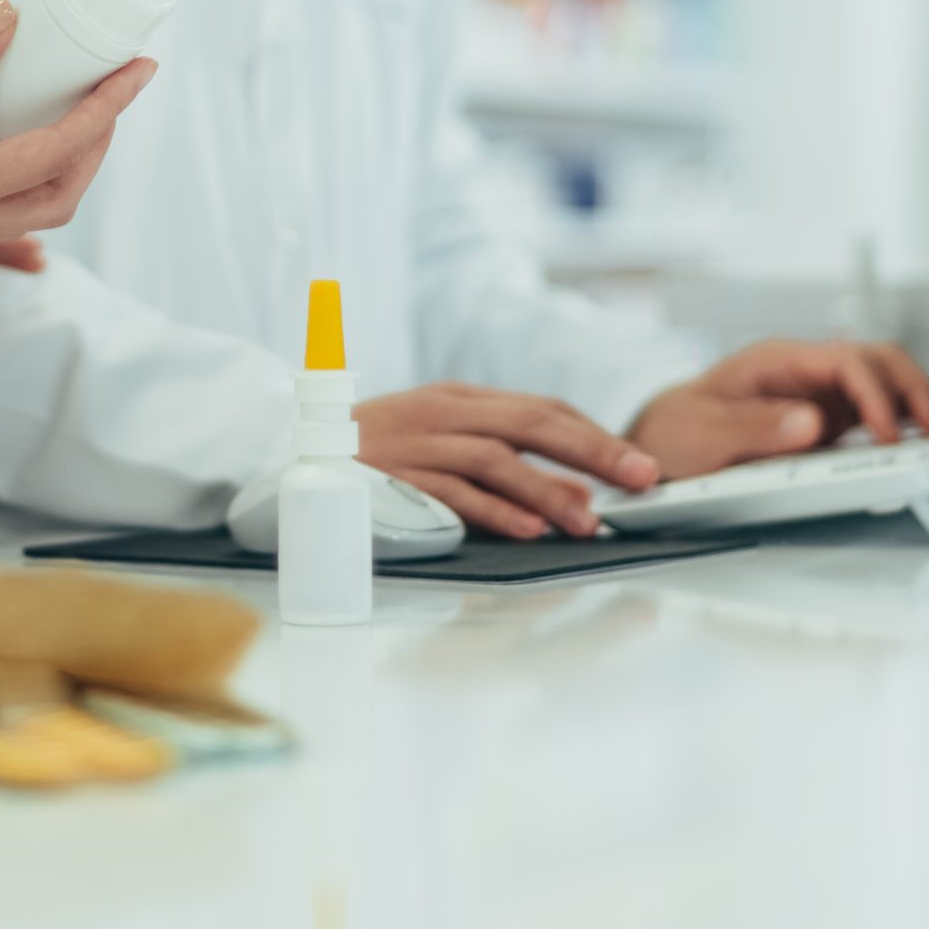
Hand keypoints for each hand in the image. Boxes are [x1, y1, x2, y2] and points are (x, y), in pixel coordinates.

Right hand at [0, 0, 152, 257]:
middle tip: (112, 88)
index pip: (58, 152)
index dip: (108, 110)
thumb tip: (11, 15)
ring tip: (68, 101)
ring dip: (61, 160)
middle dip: (98, 142)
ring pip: (26, 207)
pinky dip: (14, 169)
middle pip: (60, 196)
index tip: (140, 71)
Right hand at [355, 383, 661, 540]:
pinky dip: (494, 509)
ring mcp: (418, 442)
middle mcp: (444, 412)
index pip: (541, 409)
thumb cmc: (372, 454)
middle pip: (532, 422)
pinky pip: (452, 491)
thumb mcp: (441, 444)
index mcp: (460, 399)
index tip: (636, 465)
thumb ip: (504, 464)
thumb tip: (576, 496)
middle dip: (594, 451)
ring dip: (549, 489)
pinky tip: (528, 529)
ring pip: (497, 457)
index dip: (593, 435)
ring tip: (589, 521)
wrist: (286, 448)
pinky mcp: (394, 476)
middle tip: (643, 478)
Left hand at [626, 338, 928, 481]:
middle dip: (915, 390)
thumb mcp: (701, 434)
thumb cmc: (671, 433)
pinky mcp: (824, 420)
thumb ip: (752, 427)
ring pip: (884, 380)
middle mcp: (802, 372)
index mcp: (774, 362)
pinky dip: (909, 420)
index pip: (843, 361)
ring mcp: (817, 394)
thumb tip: (811, 422)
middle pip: (875, 361)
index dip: (873, 395)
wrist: (656, 445)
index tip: (887, 435)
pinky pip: (877, 410)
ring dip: (921, 401)